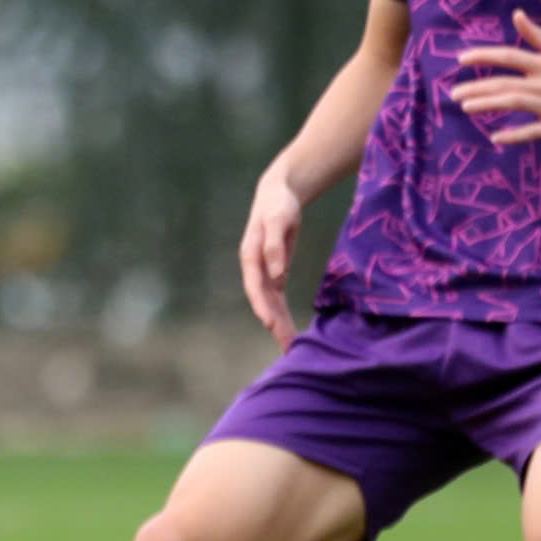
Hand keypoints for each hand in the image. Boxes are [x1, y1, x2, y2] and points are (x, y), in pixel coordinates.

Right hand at [238, 168, 303, 350]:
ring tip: (289, 346)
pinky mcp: (275, 272)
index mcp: (251, 257)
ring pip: (270, 303)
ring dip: (278, 323)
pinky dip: (282, 313)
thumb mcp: (278, 220)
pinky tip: (288, 328)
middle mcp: (255, 268)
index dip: (262, 306)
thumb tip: (276, 275)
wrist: (278, 194)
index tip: (270, 324)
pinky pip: (278, 297)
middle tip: (286, 346)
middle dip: (274, 323)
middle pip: (263, 301)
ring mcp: (264, 272)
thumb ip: (275, 247)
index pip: (255, 287)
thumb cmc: (278, 204)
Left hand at [452, 12, 540, 142]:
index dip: (484, 56)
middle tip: (453, 93)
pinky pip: (534, 131)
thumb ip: (537, 35)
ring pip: (516, 104)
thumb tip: (516, 15)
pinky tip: (495, 137)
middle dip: (477, 87)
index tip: (461, 59)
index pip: (510, 56)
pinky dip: (515, 135)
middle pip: (506, 83)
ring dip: (489, 105)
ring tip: (466, 106)